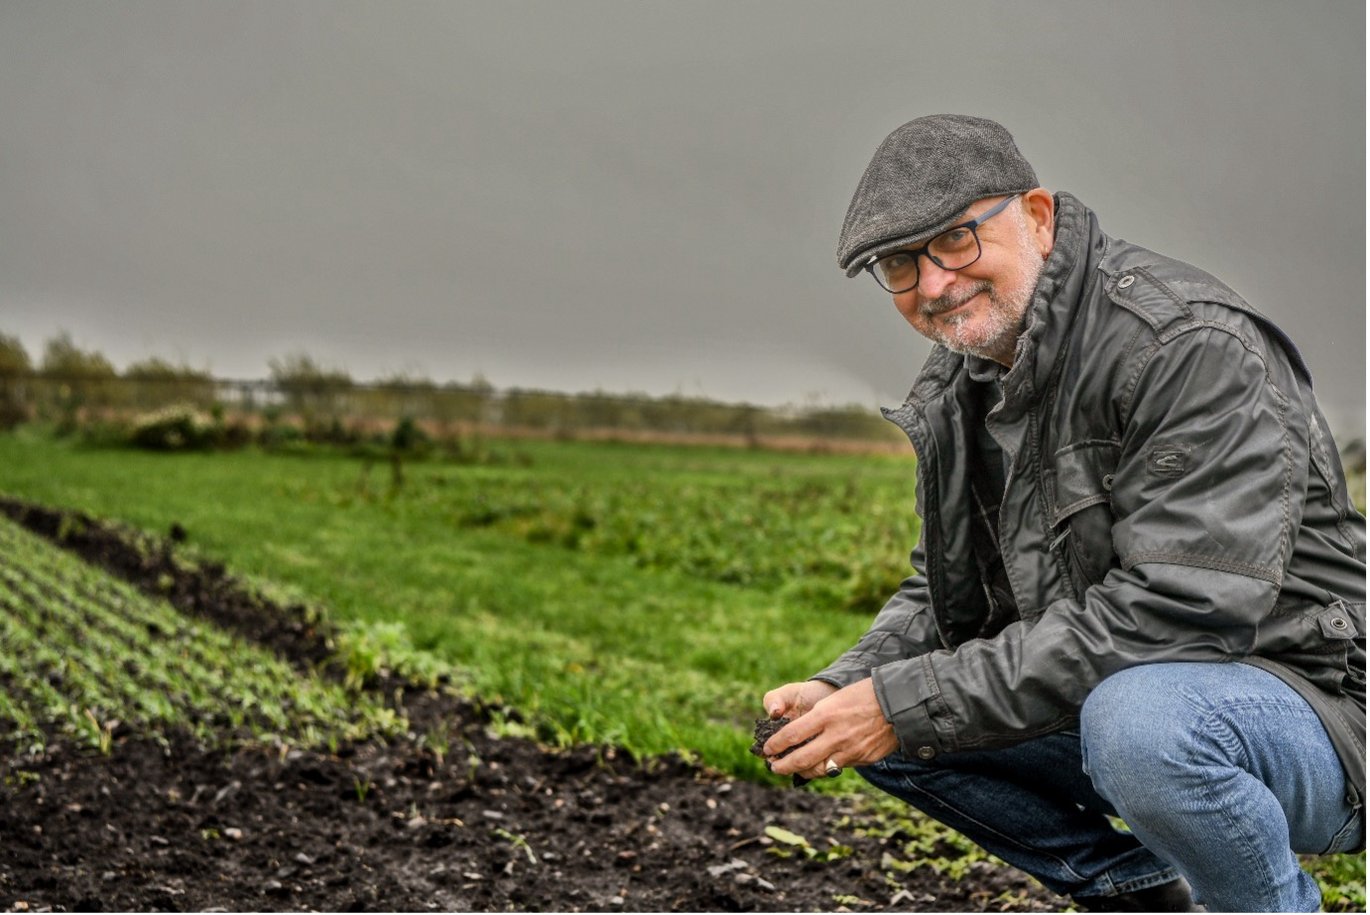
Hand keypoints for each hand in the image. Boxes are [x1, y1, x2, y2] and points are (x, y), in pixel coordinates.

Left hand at [762, 678, 898, 780]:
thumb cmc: (865, 695)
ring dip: (802, 772)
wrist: (899, 704)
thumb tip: (800, 733)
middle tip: (773, 767)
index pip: (791, 735)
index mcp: (825, 714)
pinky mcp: (862, 759)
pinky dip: (825, 768)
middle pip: (801, 759)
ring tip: (793, 770)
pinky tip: (819, 766)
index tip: (767, 749)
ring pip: (818, 769)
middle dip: (783, 766)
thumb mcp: (836, 699)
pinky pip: (838, 767)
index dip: (775, 745)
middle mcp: (835, 735)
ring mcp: (849, 750)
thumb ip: (818, 717)